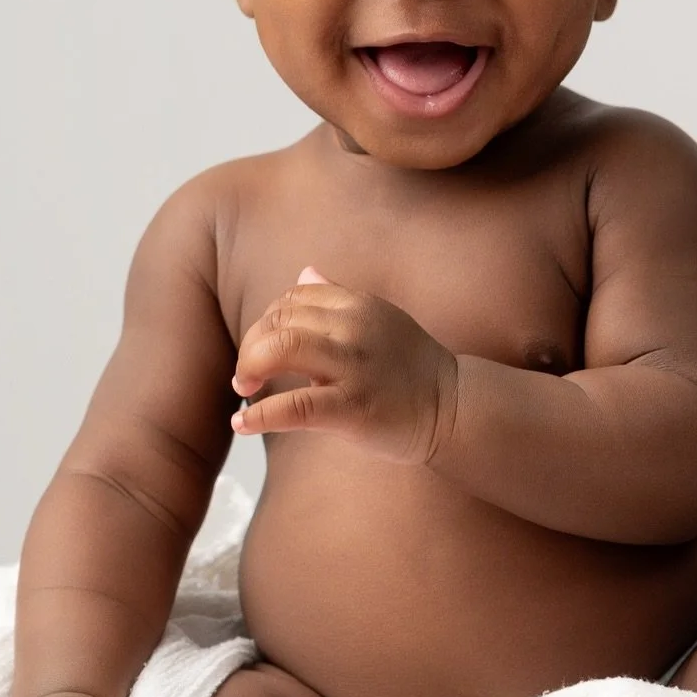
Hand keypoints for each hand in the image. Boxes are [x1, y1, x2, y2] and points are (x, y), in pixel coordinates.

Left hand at [230, 267, 457, 464]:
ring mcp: (355, 367)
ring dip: (249, 366)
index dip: (267, 321)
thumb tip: (305, 272)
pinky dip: (260, 415)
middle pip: (280, 320)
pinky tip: (241, 424)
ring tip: (243, 388)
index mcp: (359, 304)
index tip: (263, 347)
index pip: (292, 298)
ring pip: (282, 348)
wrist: (455, 407)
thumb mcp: (378, 320)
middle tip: (246, 373)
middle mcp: (355, 327)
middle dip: (251, 346)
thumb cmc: (411, 369)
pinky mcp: (354, 408)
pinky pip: (294, 406)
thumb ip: (338, 298)